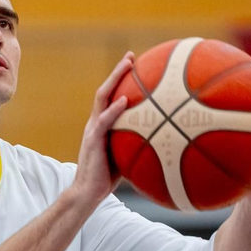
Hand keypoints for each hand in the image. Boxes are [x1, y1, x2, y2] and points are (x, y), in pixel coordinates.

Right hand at [69, 52, 134, 209]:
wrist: (87, 193)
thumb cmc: (107, 179)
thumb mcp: (125, 156)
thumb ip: (137, 143)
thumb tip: (163, 140)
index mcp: (102, 125)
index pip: (111, 97)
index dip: (120, 80)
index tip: (134, 65)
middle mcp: (95, 122)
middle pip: (106, 90)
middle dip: (118, 71)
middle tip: (131, 56)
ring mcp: (93, 129)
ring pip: (102, 98)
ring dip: (115, 79)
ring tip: (128, 65)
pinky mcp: (93, 140)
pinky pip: (105, 121)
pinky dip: (114, 109)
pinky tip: (125, 100)